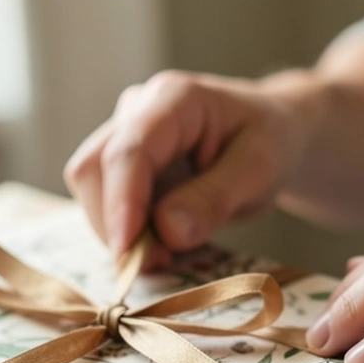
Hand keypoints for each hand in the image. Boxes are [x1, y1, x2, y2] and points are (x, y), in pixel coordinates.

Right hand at [64, 69, 311, 262]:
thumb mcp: (260, 170)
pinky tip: (161, 244)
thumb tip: (168, 231)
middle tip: (156, 263)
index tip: (127, 252)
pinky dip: (126, 232)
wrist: (272, 134)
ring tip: (166, 255)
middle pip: (94, 168)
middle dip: (115, 223)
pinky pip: (105, 202)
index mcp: (174, 99)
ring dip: (119, 231)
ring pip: (92, 189)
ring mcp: (124, 135)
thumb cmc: (269, 143)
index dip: (123, 203)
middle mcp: (137, 110)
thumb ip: (215, 198)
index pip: (129, 150)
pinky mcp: (121, 165)